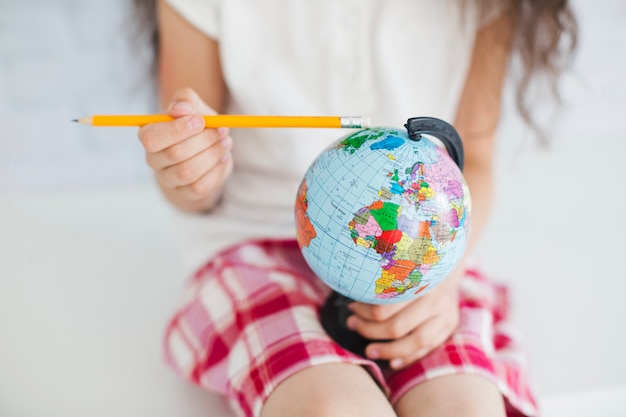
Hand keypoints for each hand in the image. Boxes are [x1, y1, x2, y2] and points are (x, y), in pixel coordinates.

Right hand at [137, 87, 233, 211]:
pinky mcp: (185, 193)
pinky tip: (223, 158)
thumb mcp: (193, 108)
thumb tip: (182, 108)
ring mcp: (168, 179)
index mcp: (149, 136)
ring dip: (212, 155)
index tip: (200, 121)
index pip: (152, 138)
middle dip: (203, 140)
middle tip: (223, 130)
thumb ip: (186, 100)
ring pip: (187, 172)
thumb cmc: (195, 127)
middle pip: (174, 154)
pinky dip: (216, 171)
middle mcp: (154, 160)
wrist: (204, 152)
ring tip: (226, 142)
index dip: (177, 130)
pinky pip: (199, 187)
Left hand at [346, 273, 460, 369]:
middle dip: (370, 330)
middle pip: (397, 326)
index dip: (364, 310)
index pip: (386, 304)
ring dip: (388, 350)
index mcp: (419, 279)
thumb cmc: (414, 264)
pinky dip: (409, 357)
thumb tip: (351, 301)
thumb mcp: (400, 264)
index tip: (352, 308)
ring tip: (369, 351)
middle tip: (353, 325)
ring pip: (415, 342)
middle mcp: (435, 298)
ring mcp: (445, 314)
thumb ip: (382, 280)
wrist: (447, 264)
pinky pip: (428, 348)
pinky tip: (392, 363)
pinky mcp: (449, 325)